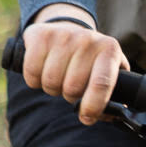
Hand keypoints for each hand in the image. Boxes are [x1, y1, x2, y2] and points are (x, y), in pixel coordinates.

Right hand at [22, 7, 126, 123]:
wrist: (68, 29)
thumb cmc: (90, 60)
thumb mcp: (108, 73)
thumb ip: (114, 97)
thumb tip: (111, 116)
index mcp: (110, 51)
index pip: (101, 83)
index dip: (93, 106)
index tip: (86, 117)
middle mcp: (88, 40)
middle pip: (71, 88)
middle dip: (69, 96)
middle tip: (71, 88)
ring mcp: (64, 35)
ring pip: (50, 82)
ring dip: (51, 88)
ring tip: (58, 78)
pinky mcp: (41, 35)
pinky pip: (31, 71)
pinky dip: (34, 79)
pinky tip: (42, 70)